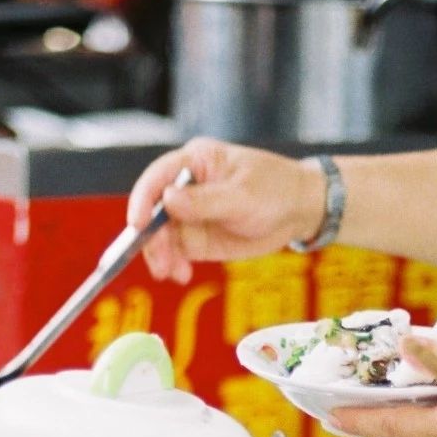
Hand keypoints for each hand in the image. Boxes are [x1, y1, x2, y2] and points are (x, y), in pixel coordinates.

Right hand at [126, 139, 325, 282]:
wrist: (298, 209)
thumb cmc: (275, 189)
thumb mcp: (244, 195)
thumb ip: (205, 200)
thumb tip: (167, 201)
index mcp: (194, 161)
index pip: (156, 178)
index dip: (142, 201)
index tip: (138, 225)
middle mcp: (184, 186)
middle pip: (152, 211)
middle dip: (152, 238)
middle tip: (162, 262)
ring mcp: (188, 213)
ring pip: (159, 236)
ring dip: (160, 256)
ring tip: (174, 273)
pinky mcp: (195, 237)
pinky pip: (174, 252)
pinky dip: (173, 265)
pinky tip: (182, 275)